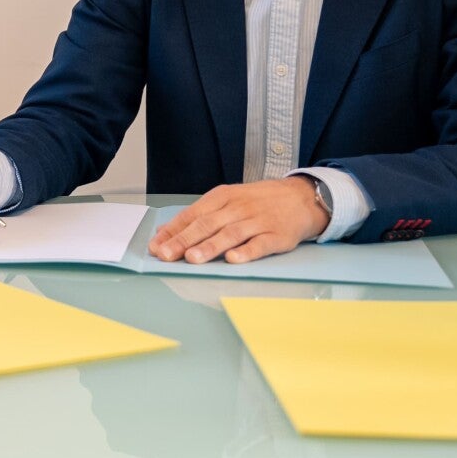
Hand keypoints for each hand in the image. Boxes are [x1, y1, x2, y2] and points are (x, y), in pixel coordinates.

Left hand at [147, 177, 329, 264]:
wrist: (301, 197)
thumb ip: (199, 216)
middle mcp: (238, 208)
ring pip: (230, 234)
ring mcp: (258, 221)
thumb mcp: (228, 200)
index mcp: (222, 197)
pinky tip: (233, 259)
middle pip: (207, 224)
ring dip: (210, 246)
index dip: (173, 231)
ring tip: (193, 258)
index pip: (192, 214)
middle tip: (166, 255)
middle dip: (184, 240)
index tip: (156, 246)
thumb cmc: (258, 201)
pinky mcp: (277, 236)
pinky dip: (246, 252)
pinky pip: (260, 244)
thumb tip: (167, 233)